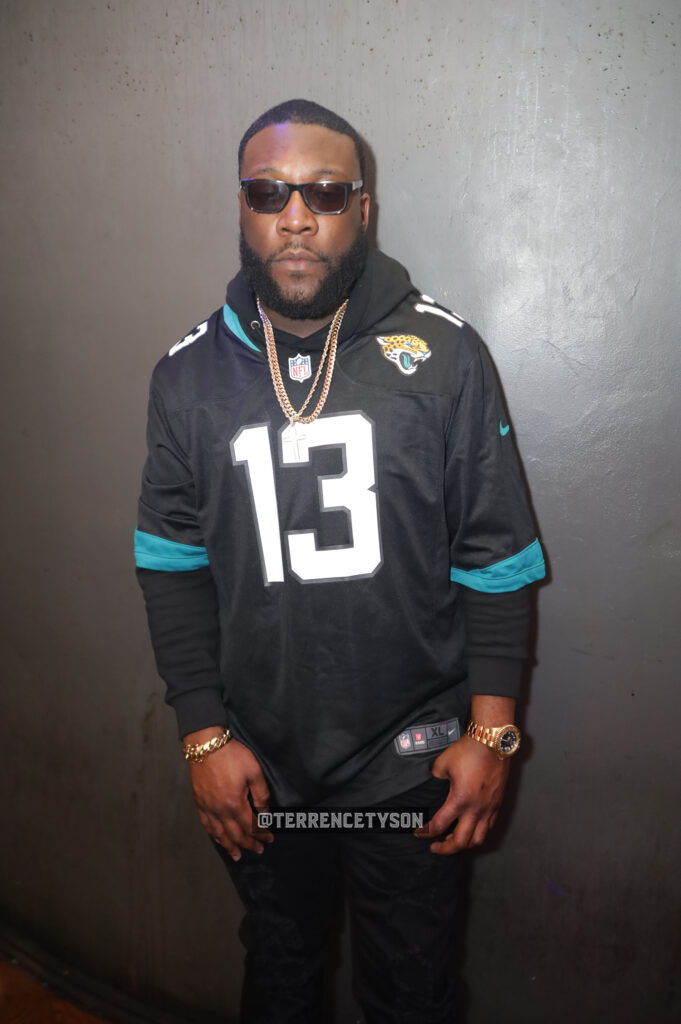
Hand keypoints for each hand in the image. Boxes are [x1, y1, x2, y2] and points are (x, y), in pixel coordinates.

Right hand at [186, 732, 272, 860]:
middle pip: (236, 834)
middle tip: (258, 850)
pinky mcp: (199, 802)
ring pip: (219, 834)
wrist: (206, 745)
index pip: (251, 826)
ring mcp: (207, 808)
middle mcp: (220, 810)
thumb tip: (265, 812)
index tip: (270, 839)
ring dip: (230, 846)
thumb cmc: (232, 755)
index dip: (261, 835)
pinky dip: (213, 835)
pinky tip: (217, 838)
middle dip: (249, 844)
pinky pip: (206, 824)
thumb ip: (261, 794)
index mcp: (235, 804)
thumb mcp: (254, 771)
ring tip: (237, 855)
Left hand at [414, 735, 509, 854]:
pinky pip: (489, 827)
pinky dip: (478, 833)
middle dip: (445, 849)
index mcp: (460, 800)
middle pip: (461, 842)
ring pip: (478, 839)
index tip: (419, 832)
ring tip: (454, 841)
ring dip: (464, 844)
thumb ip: (436, 777)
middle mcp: (476, 809)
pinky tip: (471, 828)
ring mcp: (489, 808)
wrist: (493, 742)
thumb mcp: (442, 762)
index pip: (439, 825)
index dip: (426, 832)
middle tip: (435, 847)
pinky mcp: (497, 804)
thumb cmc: (469, 750)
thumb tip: (436, 782)